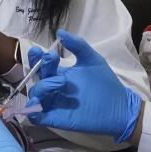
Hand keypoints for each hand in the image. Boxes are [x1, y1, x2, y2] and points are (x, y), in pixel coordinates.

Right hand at [25, 30, 142, 143]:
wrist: (119, 106)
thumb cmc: (105, 83)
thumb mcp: (92, 60)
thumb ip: (78, 45)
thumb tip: (60, 32)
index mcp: (59, 73)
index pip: (40, 64)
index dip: (36, 56)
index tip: (40, 50)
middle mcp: (53, 88)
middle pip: (35, 77)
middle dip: (39, 67)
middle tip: (52, 61)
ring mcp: (53, 103)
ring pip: (35, 94)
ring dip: (42, 87)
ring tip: (61, 82)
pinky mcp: (56, 119)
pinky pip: (36, 116)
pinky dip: (32, 110)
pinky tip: (38, 104)